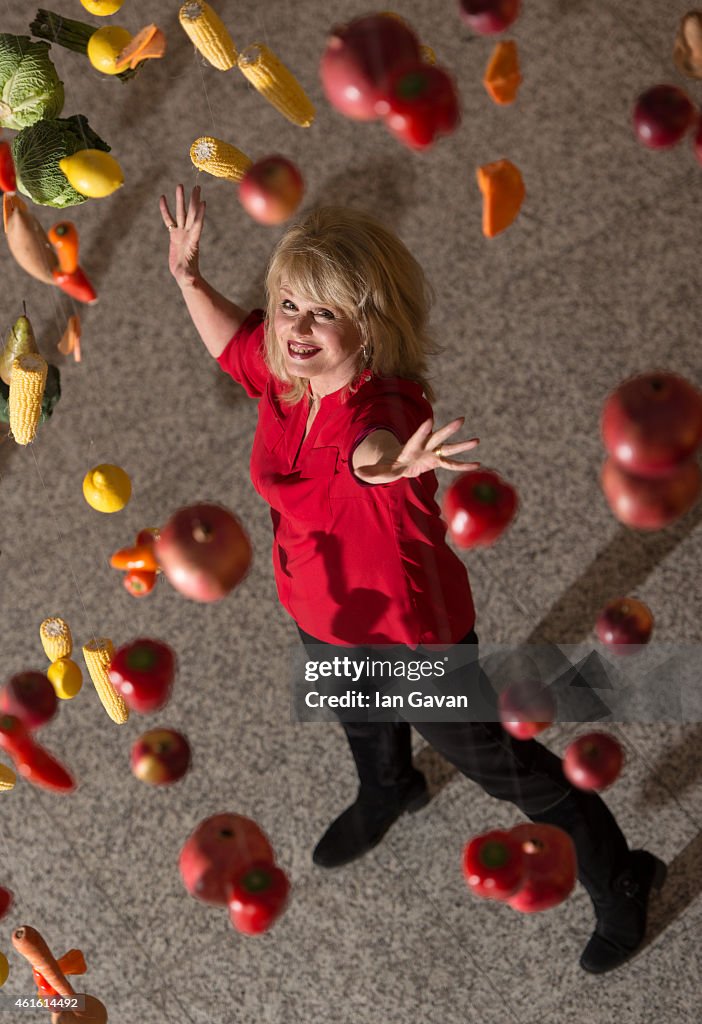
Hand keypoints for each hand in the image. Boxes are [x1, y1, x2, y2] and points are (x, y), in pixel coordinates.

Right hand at [159, 184, 204, 287]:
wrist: (185, 276)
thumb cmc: (187, 277)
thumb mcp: (188, 277)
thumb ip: (189, 277)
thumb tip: (190, 281)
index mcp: (193, 242)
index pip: (197, 226)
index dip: (200, 215)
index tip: (203, 202)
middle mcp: (189, 234)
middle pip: (191, 214)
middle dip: (193, 201)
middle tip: (197, 186)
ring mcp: (182, 233)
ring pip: (181, 213)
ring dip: (181, 200)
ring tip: (180, 185)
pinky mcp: (174, 235)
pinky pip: (168, 219)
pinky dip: (165, 209)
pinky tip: (162, 198)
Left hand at [354, 417, 479, 483]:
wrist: (399, 462)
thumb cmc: (390, 465)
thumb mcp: (381, 470)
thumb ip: (372, 471)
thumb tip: (357, 473)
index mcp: (410, 448)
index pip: (417, 438)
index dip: (423, 430)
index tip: (430, 421)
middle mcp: (424, 447)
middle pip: (437, 438)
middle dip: (447, 430)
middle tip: (461, 420)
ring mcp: (433, 454)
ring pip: (449, 448)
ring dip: (462, 446)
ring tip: (477, 440)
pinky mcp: (437, 462)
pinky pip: (452, 464)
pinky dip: (464, 465)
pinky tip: (478, 465)